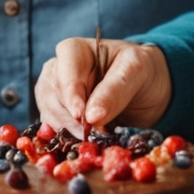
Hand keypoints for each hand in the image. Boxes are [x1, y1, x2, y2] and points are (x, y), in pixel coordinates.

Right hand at [35, 37, 172, 135]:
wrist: (144, 87)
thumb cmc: (139, 70)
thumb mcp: (136, 71)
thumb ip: (115, 90)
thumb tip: (92, 117)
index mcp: (73, 50)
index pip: (64, 75)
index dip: (71, 97)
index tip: (82, 117)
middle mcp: (57, 69)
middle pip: (52, 97)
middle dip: (71, 120)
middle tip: (91, 136)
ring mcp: (54, 92)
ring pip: (49, 115)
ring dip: (69, 131)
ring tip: (92, 139)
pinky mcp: (57, 113)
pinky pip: (52, 128)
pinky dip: (67, 138)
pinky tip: (84, 142)